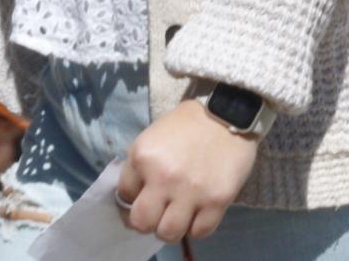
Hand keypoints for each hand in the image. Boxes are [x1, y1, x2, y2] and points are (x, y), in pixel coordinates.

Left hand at [116, 97, 260, 245]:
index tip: (140, 199)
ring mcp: (191, 192)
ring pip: (169, 233)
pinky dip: (196, 227)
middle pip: (142, 223)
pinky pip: (199, 232)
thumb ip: (139, 168)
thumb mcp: (151, 138)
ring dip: (170, 229)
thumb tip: (133, 199)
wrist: (225, 114)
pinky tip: (197, 214)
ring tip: (176, 218)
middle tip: (155, 215)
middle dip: (145, 223)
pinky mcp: (216, 201)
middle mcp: (163, 178)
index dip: (130, 200)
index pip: (123, 196)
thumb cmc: (185, 125)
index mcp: (142, 158)